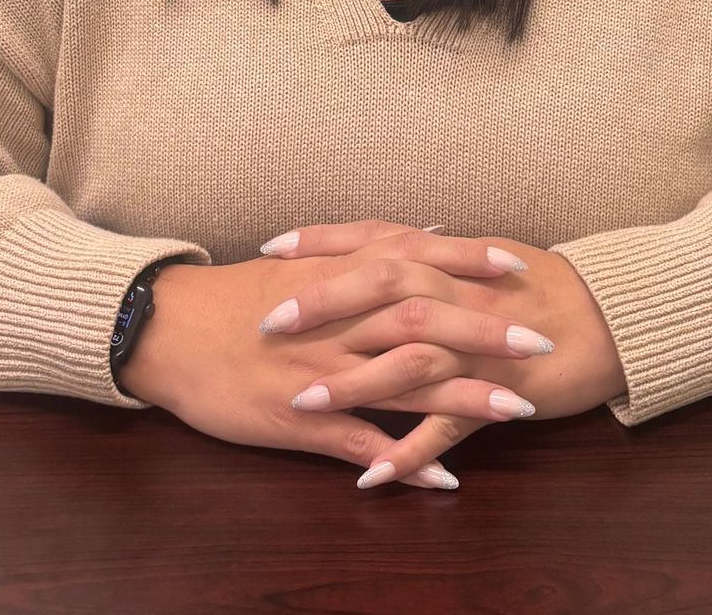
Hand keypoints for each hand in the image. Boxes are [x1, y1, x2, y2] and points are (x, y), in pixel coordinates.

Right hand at [115, 232, 539, 489]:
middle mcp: (338, 319)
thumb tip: (427, 231)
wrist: (170, 330)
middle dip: (486, 331)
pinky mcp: (301, 420)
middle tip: (541, 340)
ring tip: (519, 410)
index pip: (418, 260)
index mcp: (340, 274)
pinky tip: (446, 478)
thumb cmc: (240, 295)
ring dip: (465, 397)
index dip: (471, 264)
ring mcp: (322, 371)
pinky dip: (406, 460)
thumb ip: (367, 250)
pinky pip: (363, 442)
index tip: (520, 266)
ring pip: (405, 380)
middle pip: (425, 318)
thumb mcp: (305, 261)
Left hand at [258, 220, 628, 486]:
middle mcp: (457, 293)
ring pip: (410, 359)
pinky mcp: (498, 391)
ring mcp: (477, 345)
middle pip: (381, 289)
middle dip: (323, 306)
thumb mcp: (477, 261)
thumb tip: (381, 244)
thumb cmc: (538, 286)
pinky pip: (450, 425)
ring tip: (305, 405)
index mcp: (447, 258)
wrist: (607, 316)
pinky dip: (411, 450)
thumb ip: (428, 254)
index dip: (321, 242)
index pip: (373, 239)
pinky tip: (372, 476)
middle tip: (270, 323)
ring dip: (355, 383)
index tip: (271, 247)